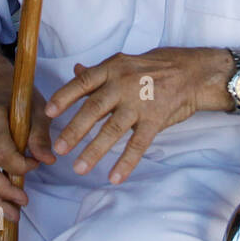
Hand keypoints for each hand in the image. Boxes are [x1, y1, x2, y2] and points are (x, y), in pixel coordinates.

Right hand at [0, 85, 53, 222]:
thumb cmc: (22, 98)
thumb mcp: (39, 110)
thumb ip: (40, 136)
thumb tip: (47, 161)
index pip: (1, 153)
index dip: (20, 166)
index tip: (38, 164)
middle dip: (3, 192)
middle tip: (23, 204)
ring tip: (13, 216)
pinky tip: (5, 207)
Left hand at [45, 48, 217, 184]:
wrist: (191, 72)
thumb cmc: (154, 68)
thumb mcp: (124, 63)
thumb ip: (99, 72)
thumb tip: (75, 70)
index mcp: (113, 68)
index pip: (84, 82)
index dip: (65, 97)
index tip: (48, 113)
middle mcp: (124, 83)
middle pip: (94, 108)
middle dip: (75, 129)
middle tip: (59, 148)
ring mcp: (140, 102)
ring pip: (113, 128)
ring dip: (95, 150)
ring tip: (79, 168)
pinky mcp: (155, 119)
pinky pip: (138, 143)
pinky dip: (126, 161)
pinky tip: (114, 177)